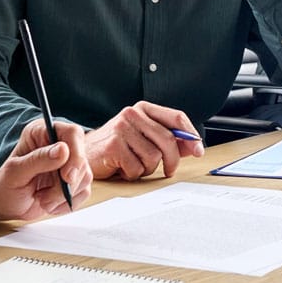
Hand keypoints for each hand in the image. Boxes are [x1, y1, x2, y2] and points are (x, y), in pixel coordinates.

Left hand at [0, 119, 92, 218]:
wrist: (6, 204)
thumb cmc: (5, 185)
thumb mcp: (15, 172)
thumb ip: (38, 160)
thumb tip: (63, 150)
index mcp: (42, 133)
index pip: (72, 133)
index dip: (75, 153)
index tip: (67, 177)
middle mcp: (59, 144)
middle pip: (81, 158)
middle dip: (67, 183)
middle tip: (46, 197)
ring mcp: (69, 163)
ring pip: (85, 176)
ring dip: (63, 195)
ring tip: (42, 200)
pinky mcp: (75, 180)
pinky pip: (84, 191)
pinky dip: (67, 202)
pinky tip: (50, 204)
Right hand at [85, 101, 203, 179]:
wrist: (84, 153)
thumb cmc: (116, 146)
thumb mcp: (143, 137)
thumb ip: (167, 139)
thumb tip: (193, 147)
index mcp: (143, 108)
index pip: (176, 117)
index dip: (190, 135)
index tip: (198, 151)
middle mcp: (133, 114)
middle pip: (168, 140)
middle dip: (173, 160)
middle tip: (169, 170)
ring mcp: (122, 128)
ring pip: (154, 157)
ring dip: (147, 169)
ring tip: (135, 165)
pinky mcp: (113, 145)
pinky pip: (137, 168)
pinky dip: (133, 174)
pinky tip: (123, 169)